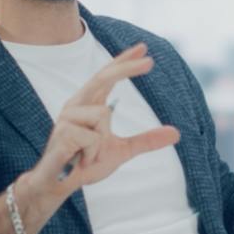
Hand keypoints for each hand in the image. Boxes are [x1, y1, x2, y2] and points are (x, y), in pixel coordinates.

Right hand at [23, 43, 180, 211]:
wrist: (57, 185)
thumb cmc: (85, 164)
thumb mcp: (121, 151)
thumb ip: (146, 140)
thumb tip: (176, 133)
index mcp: (88, 104)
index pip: (107, 76)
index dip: (124, 61)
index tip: (143, 48)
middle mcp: (76, 105)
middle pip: (103, 77)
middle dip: (126, 68)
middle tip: (150, 61)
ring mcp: (67, 118)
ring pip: (103, 115)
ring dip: (101, 143)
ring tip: (87, 156)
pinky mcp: (62, 133)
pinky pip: (93, 138)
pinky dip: (93, 154)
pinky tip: (79, 160)